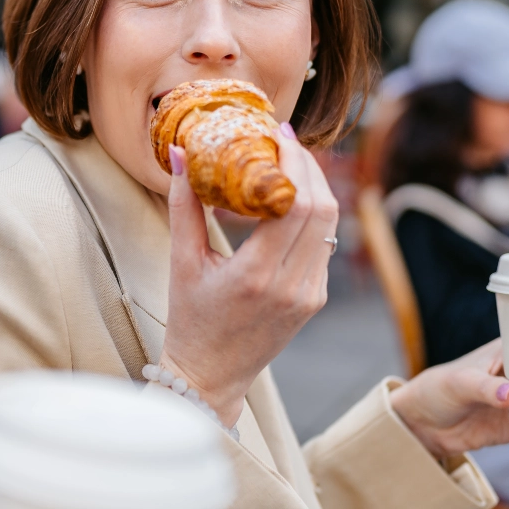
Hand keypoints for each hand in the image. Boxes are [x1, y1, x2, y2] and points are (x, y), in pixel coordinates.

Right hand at [161, 125, 337, 428]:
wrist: (211, 376)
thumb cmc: (190, 320)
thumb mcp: (181, 261)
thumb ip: (184, 204)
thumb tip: (177, 153)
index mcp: (256, 276)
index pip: (294, 204)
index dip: (293, 163)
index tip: (277, 133)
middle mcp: (292, 285)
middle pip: (322, 208)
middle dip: (308, 166)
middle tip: (285, 139)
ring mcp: (310, 294)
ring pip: (331, 225)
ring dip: (316, 187)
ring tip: (291, 161)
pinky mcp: (316, 298)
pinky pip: (324, 244)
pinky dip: (313, 214)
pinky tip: (292, 198)